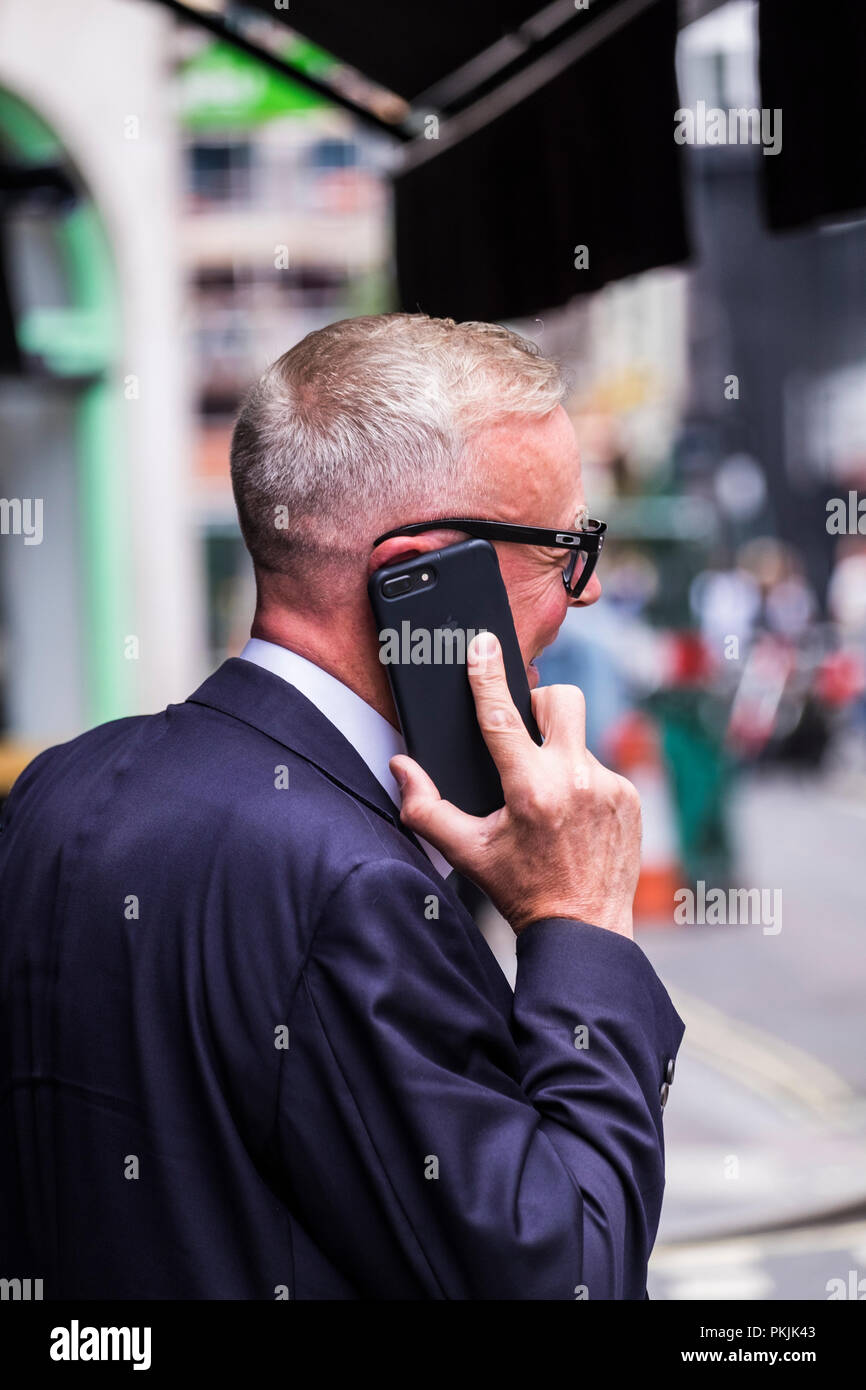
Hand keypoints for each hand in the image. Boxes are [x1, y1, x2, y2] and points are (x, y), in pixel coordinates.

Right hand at [390, 632, 641, 937]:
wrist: (584, 928)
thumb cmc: (521, 891)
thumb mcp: (466, 853)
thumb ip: (425, 809)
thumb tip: (401, 767)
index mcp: (531, 790)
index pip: (501, 715)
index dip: (487, 675)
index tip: (483, 644)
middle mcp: (574, 780)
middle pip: (561, 700)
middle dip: (539, 704)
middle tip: (524, 734)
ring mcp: (608, 786)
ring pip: (579, 738)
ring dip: (558, 756)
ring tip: (548, 801)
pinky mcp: (629, 797)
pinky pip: (600, 768)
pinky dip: (581, 783)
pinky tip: (572, 817)